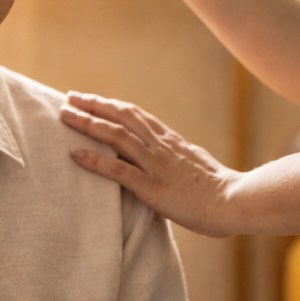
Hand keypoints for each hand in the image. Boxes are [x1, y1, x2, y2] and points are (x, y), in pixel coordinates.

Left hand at [60, 92, 240, 237]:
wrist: (235, 202)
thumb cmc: (218, 189)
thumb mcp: (194, 164)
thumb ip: (175, 157)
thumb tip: (165, 155)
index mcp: (170, 140)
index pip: (135, 114)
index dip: (110, 104)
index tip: (90, 98)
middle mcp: (160, 146)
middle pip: (121, 116)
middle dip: (93, 105)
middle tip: (69, 98)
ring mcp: (156, 165)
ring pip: (116, 136)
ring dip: (88, 124)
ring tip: (65, 116)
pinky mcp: (152, 188)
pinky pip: (118, 171)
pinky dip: (95, 161)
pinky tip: (75, 154)